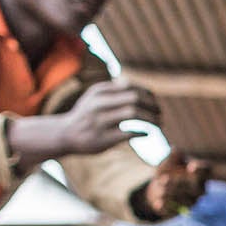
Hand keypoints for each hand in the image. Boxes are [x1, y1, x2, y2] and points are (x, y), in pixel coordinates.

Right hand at [8, 77, 161, 168]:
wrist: (65, 134)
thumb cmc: (86, 115)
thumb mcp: (95, 97)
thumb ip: (114, 90)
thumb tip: (140, 87)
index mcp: (99, 91)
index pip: (131, 86)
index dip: (148, 94)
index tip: (155, 102)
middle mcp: (99, 103)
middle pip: (134, 98)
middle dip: (152, 106)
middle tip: (160, 113)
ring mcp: (100, 121)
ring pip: (133, 113)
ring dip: (151, 118)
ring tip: (160, 124)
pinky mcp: (103, 139)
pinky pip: (129, 133)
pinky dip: (142, 132)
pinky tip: (147, 133)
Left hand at [143, 150, 211, 216]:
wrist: (159, 188)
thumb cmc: (167, 171)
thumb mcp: (168, 162)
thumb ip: (173, 156)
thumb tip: (176, 150)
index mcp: (199, 173)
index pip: (205, 169)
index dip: (200, 169)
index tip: (191, 167)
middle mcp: (201, 188)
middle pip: (194, 187)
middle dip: (178, 183)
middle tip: (163, 180)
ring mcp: (194, 200)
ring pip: (186, 200)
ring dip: (170, 195)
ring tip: (159, 191)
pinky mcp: (184, 210)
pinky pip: (177, 209)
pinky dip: (166, 206)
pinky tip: (158, 203)